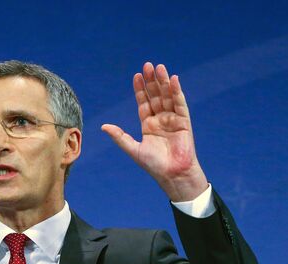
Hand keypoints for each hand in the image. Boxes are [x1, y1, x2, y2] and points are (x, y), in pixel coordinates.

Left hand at [102, 63, 207, 201]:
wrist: (172, 174)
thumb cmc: (153, 165)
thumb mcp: (133, 149)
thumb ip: (119, 136)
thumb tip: (103, 126)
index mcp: (148, 125)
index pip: (143, 102)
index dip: (140, 89)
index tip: (136, 76)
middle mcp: (160, 119)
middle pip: (155, 95)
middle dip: (151, 81)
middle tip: (147, 65)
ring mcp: (173, 119)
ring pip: (167, 96)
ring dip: (163, 82)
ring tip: (159, 67)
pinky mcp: (184, 122)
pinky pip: (180, 103)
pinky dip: (177, 91)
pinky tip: (173, 79)